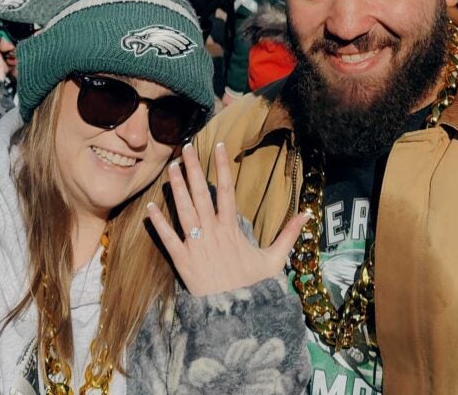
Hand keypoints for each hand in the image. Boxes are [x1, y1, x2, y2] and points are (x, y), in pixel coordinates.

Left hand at [146, 142, 307, 296]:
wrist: (233, 312)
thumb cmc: (253, 285)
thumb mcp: (275, 260)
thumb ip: (288, 235)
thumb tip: (307, 215)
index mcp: (232, 229)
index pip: (226, 190)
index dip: (222, 167)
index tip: (218, 146)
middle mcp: (212, 232)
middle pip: (201, 194)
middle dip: (193, 169)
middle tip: (185, 147)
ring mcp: (195, 245)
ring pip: (183, 210)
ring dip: (175, 188)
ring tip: (170, 166)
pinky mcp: (181, 260)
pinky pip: (168, 238)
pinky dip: (158, 223)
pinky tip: (150, 206)